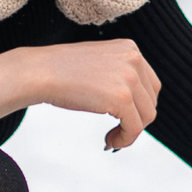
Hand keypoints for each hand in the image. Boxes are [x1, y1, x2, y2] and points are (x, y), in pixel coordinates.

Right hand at [0, 42, 162, 149]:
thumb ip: (120, 73)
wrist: (40, 72)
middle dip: (137, 119)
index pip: (151, 84)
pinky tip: (109, 142)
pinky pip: (134, 128)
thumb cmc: (61, 70)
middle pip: (151, 101)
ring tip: (112, 138)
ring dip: (130, 132)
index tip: (123, 118)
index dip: (140, 106)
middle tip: (117, 130)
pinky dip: (125, 140)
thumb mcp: (99, 62)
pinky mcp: (121, 98)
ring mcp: (129, 78)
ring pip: (146, 116)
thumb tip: (135, 101)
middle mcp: (134, 59)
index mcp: (130, 48)